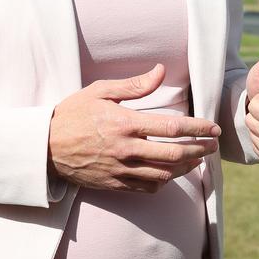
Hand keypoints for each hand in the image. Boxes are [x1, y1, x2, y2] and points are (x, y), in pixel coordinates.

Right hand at [48, 63, 220, 193]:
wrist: (45, 146)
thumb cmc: (72, 114)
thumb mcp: (100, 91)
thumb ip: (135, 85)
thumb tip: (161, 71)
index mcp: (125, 123)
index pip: (172, 127)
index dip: (198, 128)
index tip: (213, 128)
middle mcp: (126, 149)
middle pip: (174, 154)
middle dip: (200, 149)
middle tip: (213, 145)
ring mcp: (121, 170)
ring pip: (164, 174)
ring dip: (186, 167)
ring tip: (197, 158)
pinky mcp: (115, 184)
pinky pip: (148, 187)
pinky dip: (164, 181)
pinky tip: (170, 172)